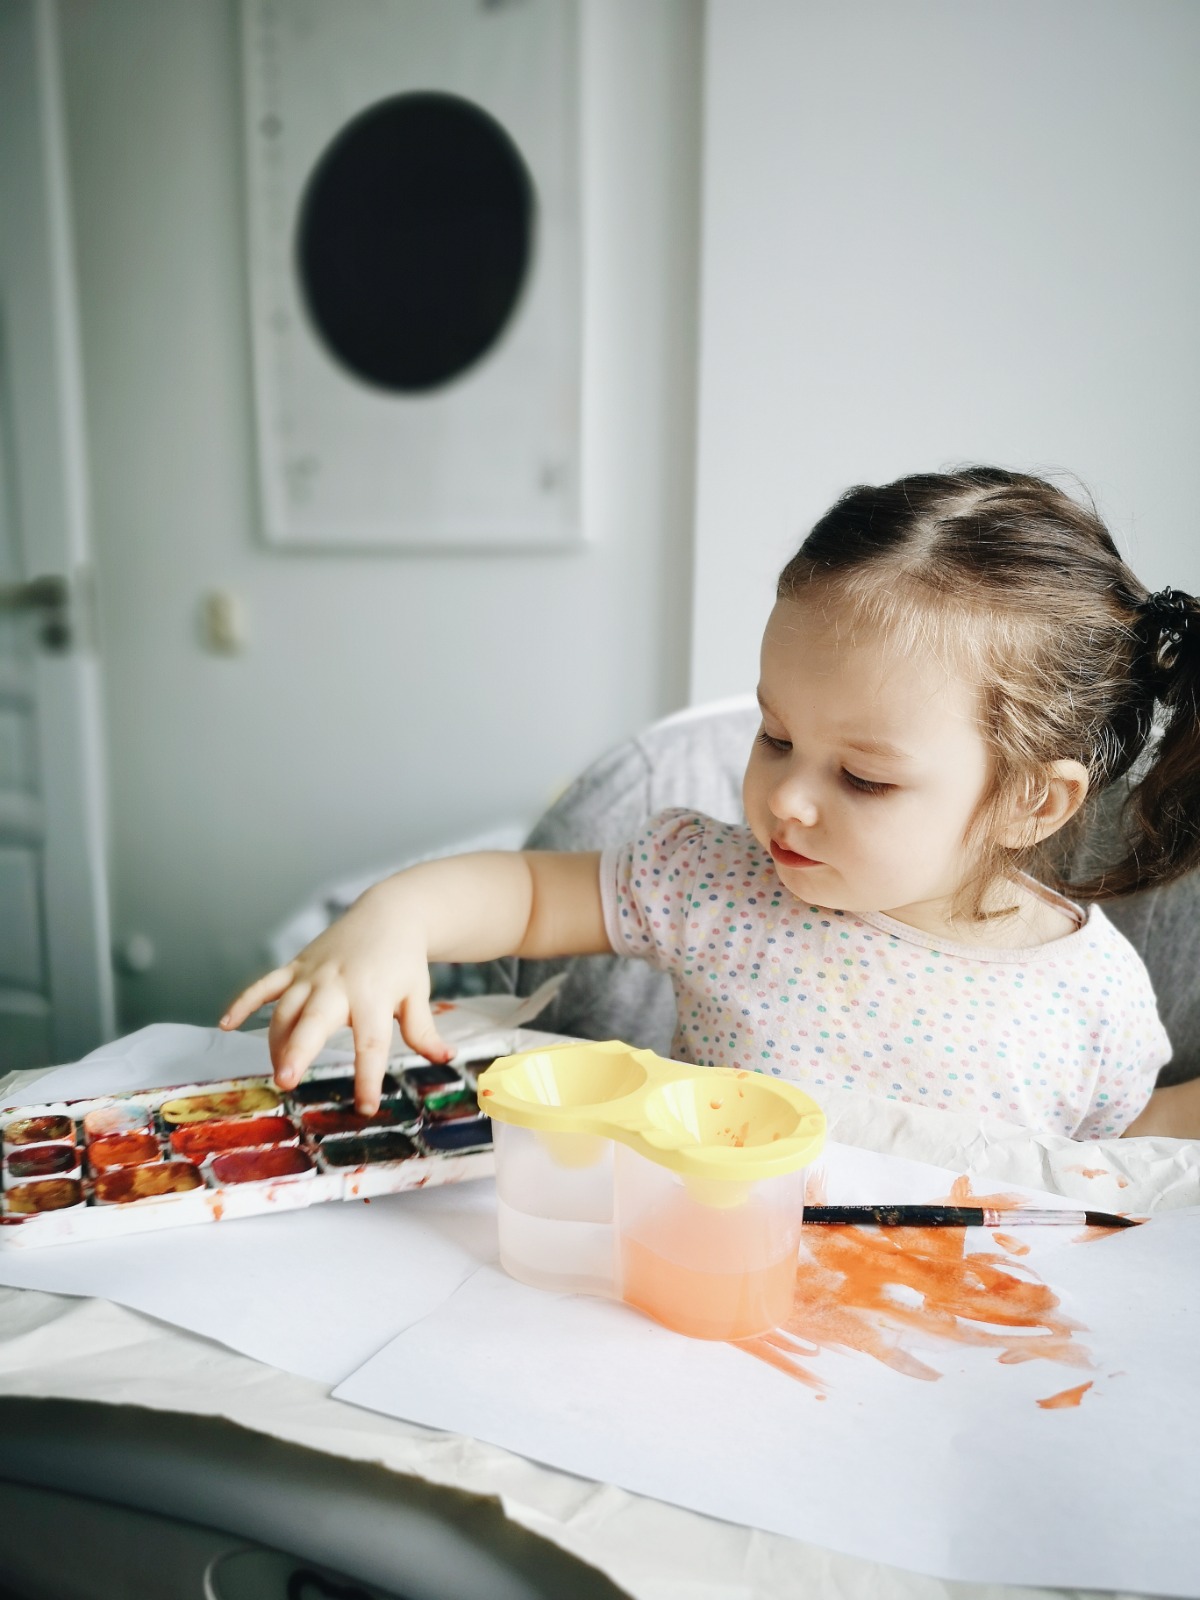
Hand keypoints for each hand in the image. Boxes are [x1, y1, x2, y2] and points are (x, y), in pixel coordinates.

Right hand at [219, 893, 452, 1112]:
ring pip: (285, 1009)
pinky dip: (243, 1002)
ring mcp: (312, 974)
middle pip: (314, 1021)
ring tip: (278, 1072)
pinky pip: (264, 985)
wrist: (389, 913)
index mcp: (373, 996)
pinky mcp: (296, 966)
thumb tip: (444, 1059)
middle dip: (298, 1051)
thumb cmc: (403, 960)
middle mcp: (337, 985)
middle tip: (286, 1080)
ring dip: (276, 1041)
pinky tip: (225, 1025)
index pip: (370, 1043)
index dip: (367, 1077)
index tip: (365, 1107)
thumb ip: (424, 1030)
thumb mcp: (418, 994)